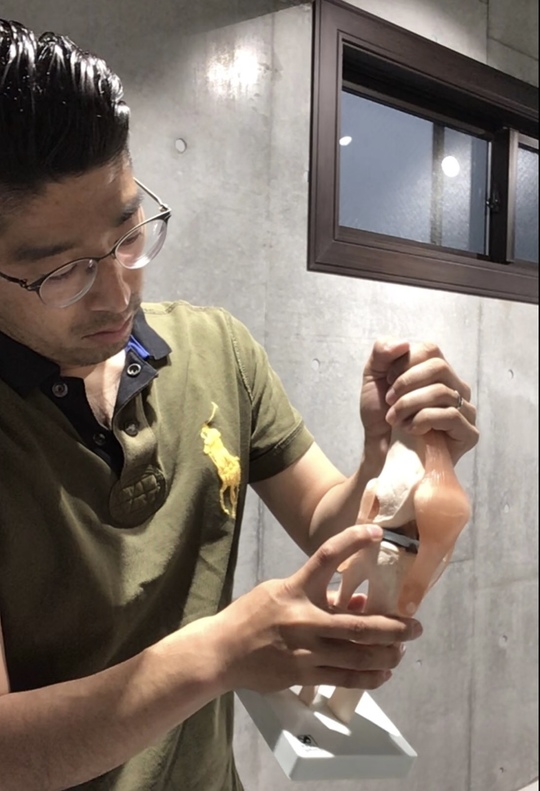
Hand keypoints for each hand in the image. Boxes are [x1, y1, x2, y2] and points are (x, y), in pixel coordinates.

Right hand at [213, 526, 421, 693]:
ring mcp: (306, 651)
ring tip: (401, 650)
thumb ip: (318, 594)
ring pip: (358, 656)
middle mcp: (304, 619)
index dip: (353, 541)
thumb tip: (360, 600)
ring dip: (387, 654)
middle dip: (394, 627)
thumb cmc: (251, 616)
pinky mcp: (304, 675)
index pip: (327, 558)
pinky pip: (345, 678)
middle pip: (359, 624)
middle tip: (416, 626)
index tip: (376, 533)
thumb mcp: (279, 592)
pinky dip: (369, 676)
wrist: (221, 652)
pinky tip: (383, 673)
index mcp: (295, 590)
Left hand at [360, 338, 477, 464]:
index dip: (404, 363)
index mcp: (438, 371)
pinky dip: (422, 421)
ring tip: (395, 419)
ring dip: (409, 405)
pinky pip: (450, 415)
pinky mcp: (469, 433)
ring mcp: (466, 410)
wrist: (379, 451)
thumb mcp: (374, 376)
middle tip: (390, 402)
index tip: (387, 382)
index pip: (430, 349)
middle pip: (438, 367)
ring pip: (442, 392)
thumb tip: (404, 343)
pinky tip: (410, 430)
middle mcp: (456, 387)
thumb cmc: (380, 416)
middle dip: (406, 385)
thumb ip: (382, 352)